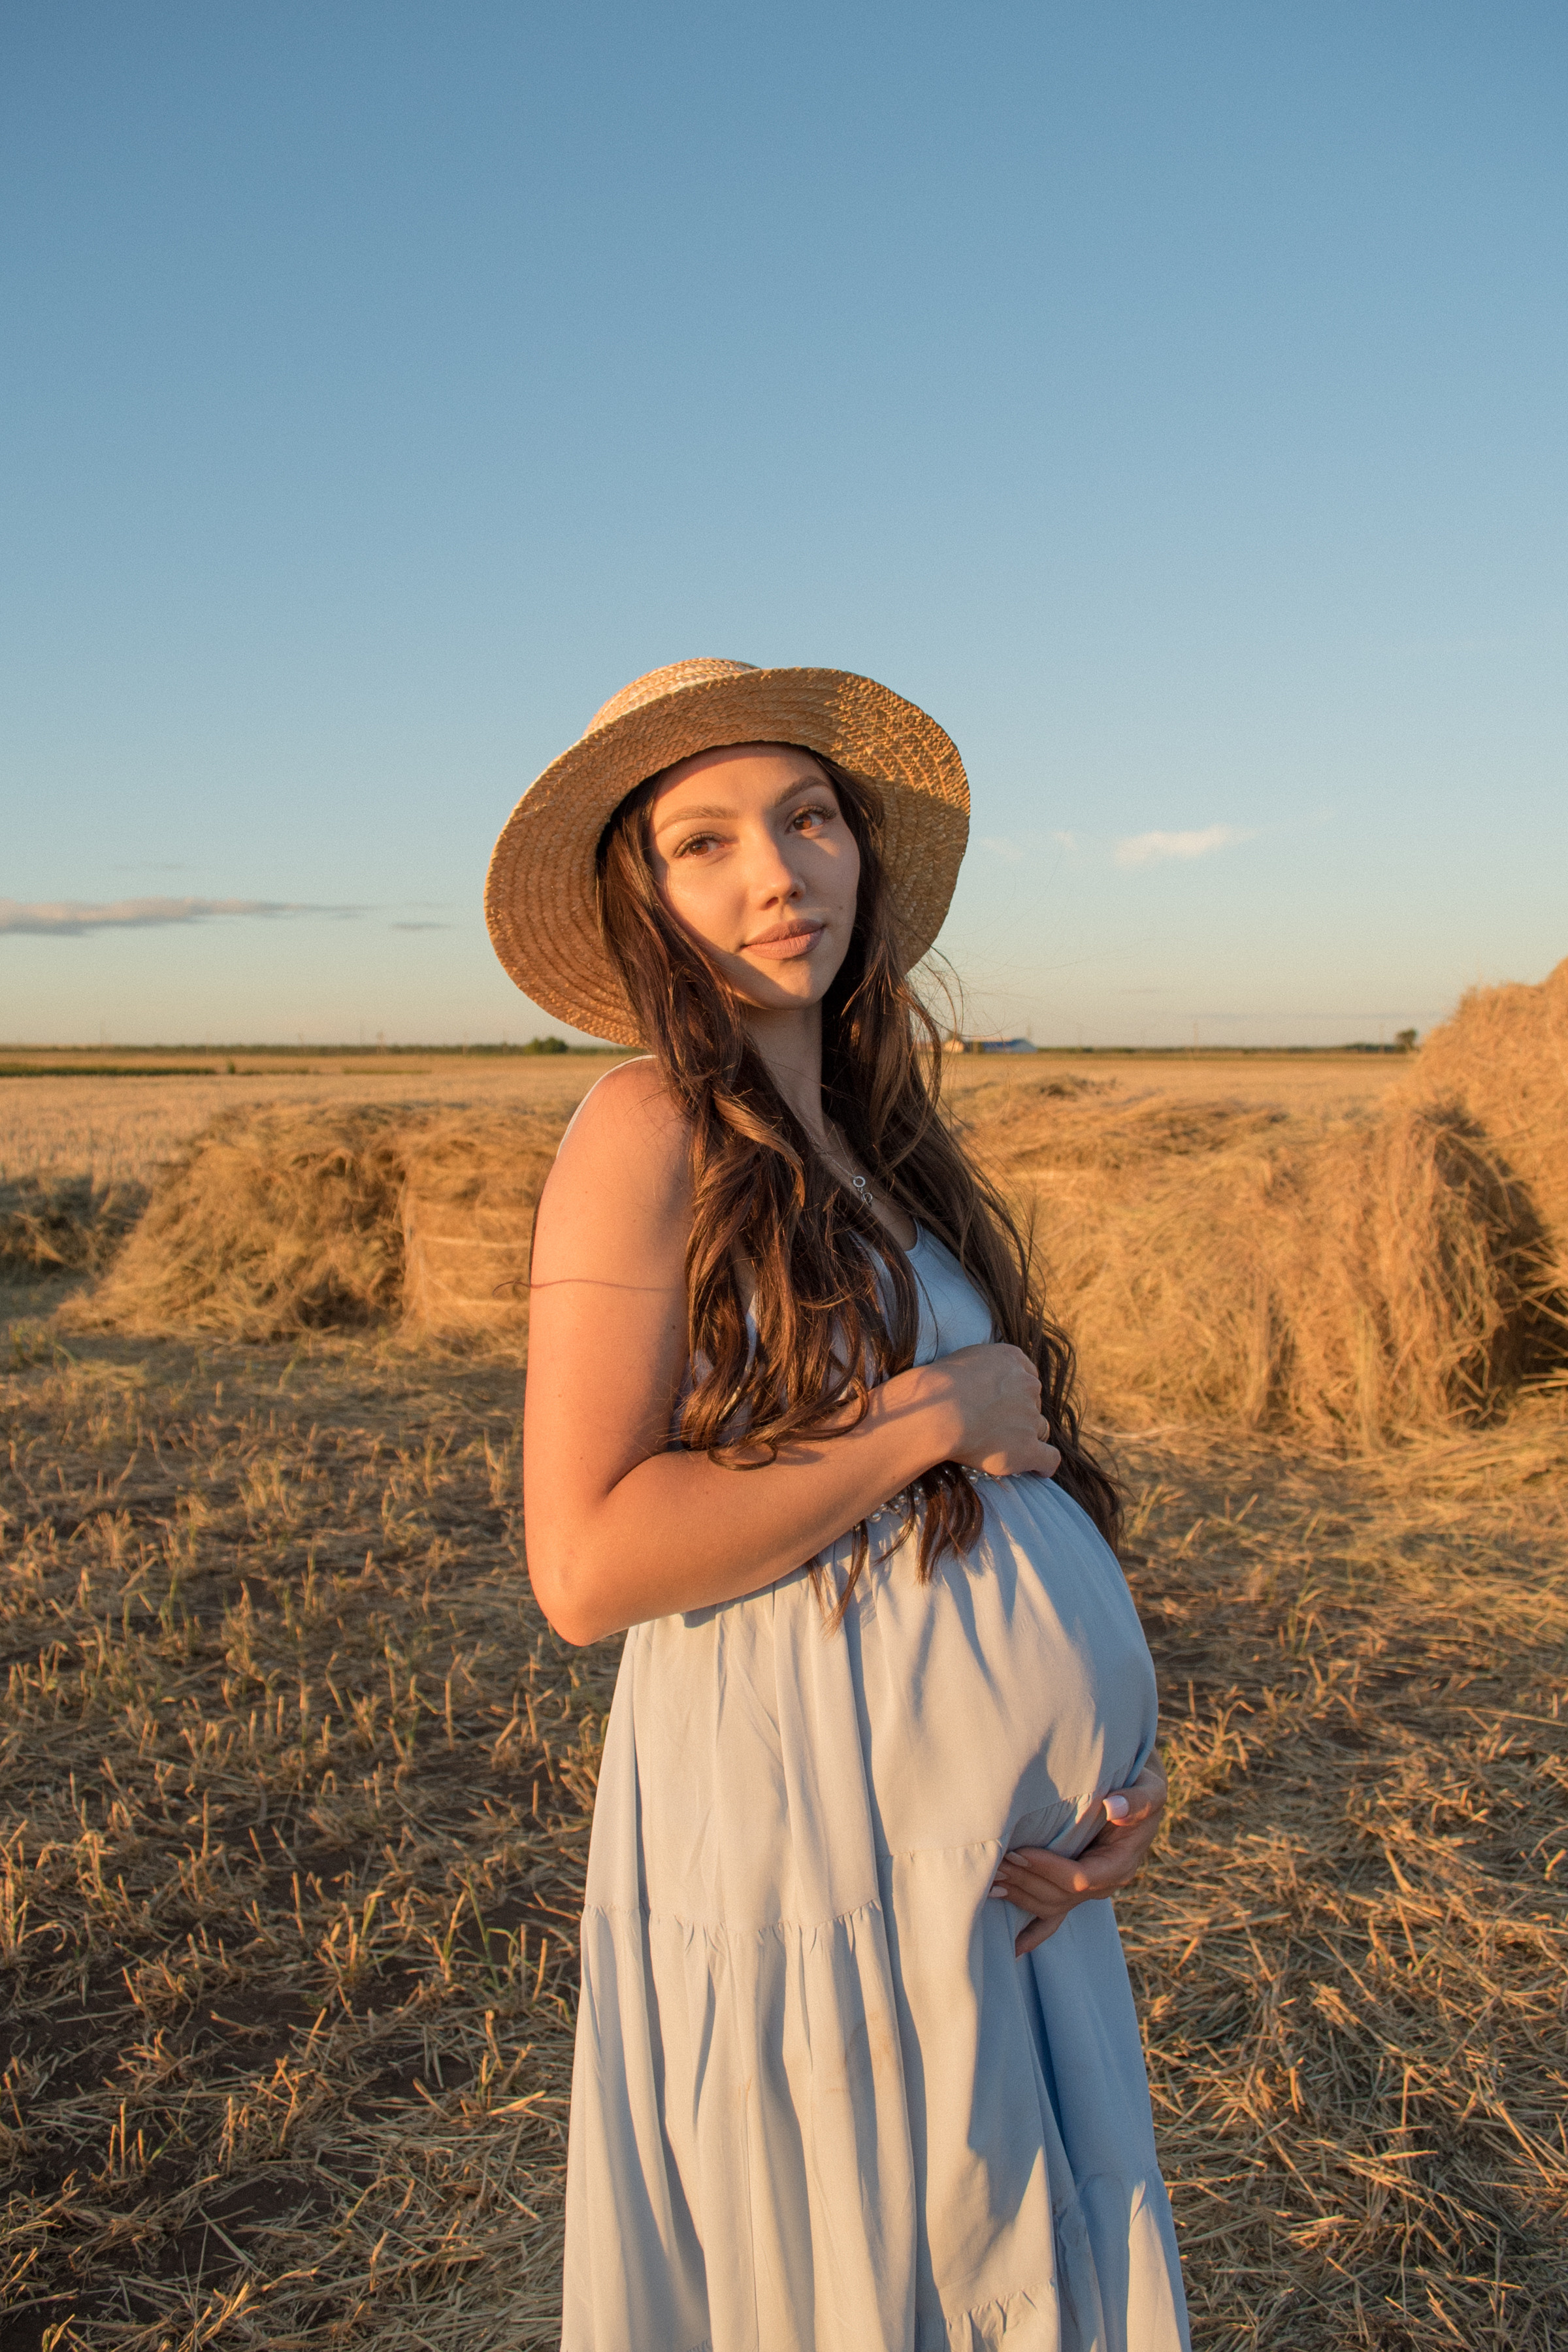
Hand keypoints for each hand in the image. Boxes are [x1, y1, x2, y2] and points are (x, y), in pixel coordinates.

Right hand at [924, 1343, 1060, 1479]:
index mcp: (1013, 1360)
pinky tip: (1038, 1471)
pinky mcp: (1027, 1449)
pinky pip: (1049, 1459)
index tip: (1004, 1405)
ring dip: (1026, 1437)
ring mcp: (1030, 1418)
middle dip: (1019, 1415)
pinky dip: (1044, 1466)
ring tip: (1004, 1449)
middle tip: (994, 1427)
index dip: (1016, 1394)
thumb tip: (983, 1380)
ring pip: (1039, 1430)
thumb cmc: (940, 1385)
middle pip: (1033, 1404)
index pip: (1027, 1378)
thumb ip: (984, 1367)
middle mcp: (1027, 1386)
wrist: (938, 1411)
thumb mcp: (965, 1359)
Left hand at [988, 1760, 1166, 1956]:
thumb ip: (1136, 1801)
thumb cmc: (1141, 1784)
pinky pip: (1056, 1916)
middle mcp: (1105, 1883)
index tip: (1020, 1851)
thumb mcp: (1149, 1788)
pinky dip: (1034, 1932)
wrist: (1138, 1789)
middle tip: (995, 1863)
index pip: (1080, 1878)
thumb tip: (1114, 1808)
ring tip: (989, 1882)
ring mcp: (1090, 1890)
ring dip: (1021, 1895)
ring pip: (1052, 1905)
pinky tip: (1014, 1947)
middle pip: (1060, 1896)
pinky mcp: (1077, 1887)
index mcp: (1120, 1864)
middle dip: (1026, 1881)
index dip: (1048, 1869)